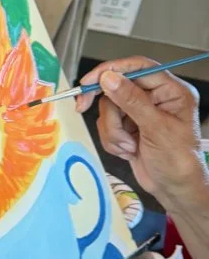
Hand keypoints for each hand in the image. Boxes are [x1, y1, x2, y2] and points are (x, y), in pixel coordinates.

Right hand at [76, 57, 206, 201]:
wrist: (174, 190)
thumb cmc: (177, 161)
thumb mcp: (156, 129)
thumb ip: (131, 101)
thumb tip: (108, 78)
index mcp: (171, 91)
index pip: (138, 68)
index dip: (112, 70)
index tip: (89, 80)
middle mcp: (155, 98)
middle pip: (117, 88)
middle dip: (107, 107)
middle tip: (81, 107)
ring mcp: (140, 113)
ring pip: (108, 108)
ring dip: (113, 130)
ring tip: (129, 146)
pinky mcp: (128, 127)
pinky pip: (107, 125)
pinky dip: (112, 139)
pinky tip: (129, 151)